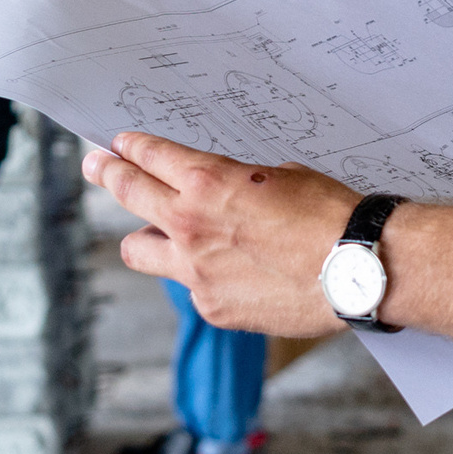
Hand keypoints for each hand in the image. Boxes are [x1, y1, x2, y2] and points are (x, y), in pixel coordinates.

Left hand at [84, 132, 360, 336]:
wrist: (356, 266)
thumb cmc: (329, 214)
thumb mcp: (281, 177)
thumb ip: (238, 185)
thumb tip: (228, 196)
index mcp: (209, 183)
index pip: (153, 157)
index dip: (132, 147)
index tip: (120, 145)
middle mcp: (190, 225)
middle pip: (128, 193)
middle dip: (108, 174)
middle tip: (97, 166)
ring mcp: (195, 272)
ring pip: (137, 251)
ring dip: (144, 238)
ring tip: (154, 236)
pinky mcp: (211, 308)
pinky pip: (189, 287)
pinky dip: (203, 278)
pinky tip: (236, 275)